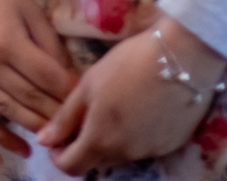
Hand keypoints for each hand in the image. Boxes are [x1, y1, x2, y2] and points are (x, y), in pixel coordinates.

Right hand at [0, 0, 78, 154]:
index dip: (73, 92)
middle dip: (61, 114)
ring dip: (39, 127)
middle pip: (33, 100)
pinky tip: (23, 149)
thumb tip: (67, 77)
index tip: (90, 100)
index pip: (50, 79)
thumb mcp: (27, 8)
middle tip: (82, 123)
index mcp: (8, 41)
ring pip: (12, 112)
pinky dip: (2, 136)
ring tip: (61, 136)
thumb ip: (49, 44)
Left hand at [38, 20, 223, 173]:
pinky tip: (136, 109)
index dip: (58, 154)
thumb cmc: (127, 66)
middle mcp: (127, 154)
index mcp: (101, 141)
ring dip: (109, 139)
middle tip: (83, 115)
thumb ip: (65, 118)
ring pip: (120, 154)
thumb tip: (43, 141)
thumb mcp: (88, 86)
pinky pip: (142, 147)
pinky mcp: (171, 145)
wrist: (183, 58)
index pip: (71, 167)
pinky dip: (133, 135)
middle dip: (83, 145)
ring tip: (112, 107)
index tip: (57, 135)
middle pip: (96, 161)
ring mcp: (152, 152)